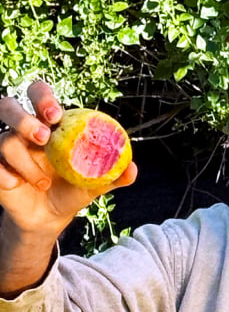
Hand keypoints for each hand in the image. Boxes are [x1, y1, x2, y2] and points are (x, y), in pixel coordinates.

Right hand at [0, 81, 136, 238]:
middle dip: (24, 118)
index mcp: (51, 125)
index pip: (39, 95)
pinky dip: (4, 175)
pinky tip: (17, 185)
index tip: (56, 114)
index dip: (43, 97)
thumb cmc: (73, 189)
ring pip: (4, 139)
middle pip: (8, 105)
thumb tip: (132, 169)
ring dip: (26, 162)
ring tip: (44, 182)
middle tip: (43, 137)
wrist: (50, 217)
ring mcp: (6, 148)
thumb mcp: (96, 183)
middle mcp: (24, 131)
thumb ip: (114, 174)